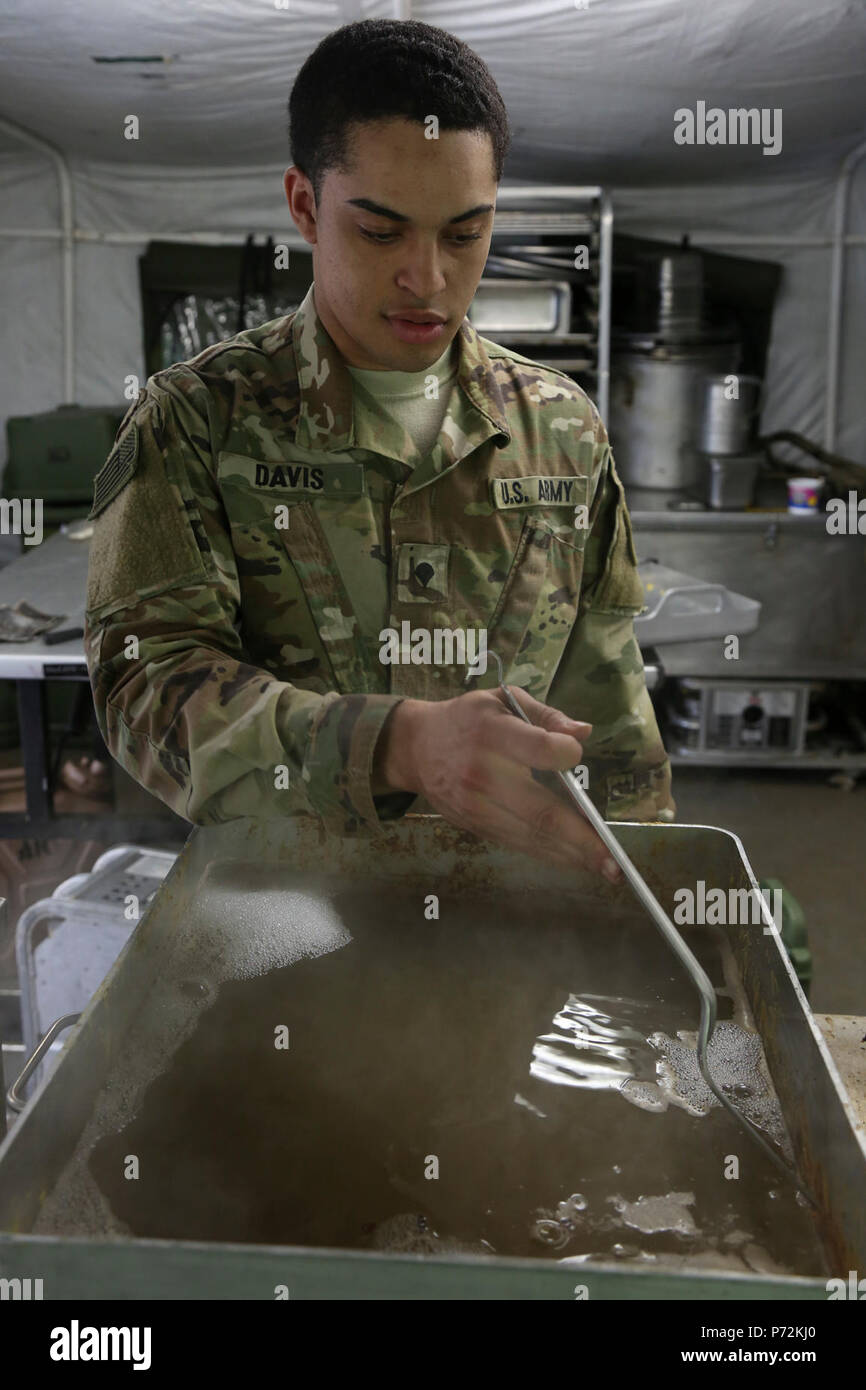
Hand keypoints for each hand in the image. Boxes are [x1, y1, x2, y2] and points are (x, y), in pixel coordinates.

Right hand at [375, 689, 621, 881]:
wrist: (415, 748)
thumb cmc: (468, 720)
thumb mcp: (502, 700)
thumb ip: (546, 715)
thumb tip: (585, 732)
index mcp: (492, 732)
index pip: (540, 749)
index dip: (566, 755)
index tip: (576, 755)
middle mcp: (483, 772)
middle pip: (540, 809)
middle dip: (582, 838)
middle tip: (614, 859)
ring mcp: (477, 805)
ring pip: (531, 834)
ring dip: (571, 855)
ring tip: (605, 868)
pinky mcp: (474, 825)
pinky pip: (517, 842)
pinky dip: (548, 853)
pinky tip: (574, 860)